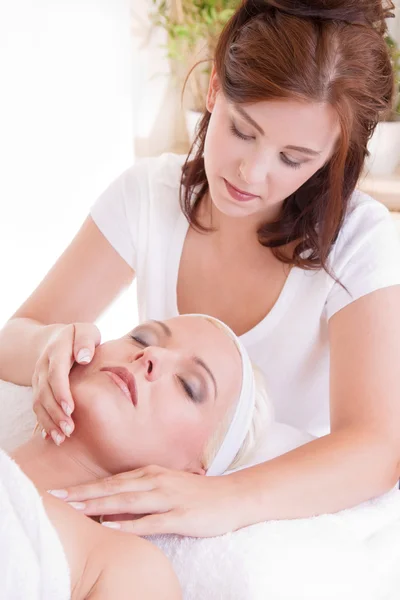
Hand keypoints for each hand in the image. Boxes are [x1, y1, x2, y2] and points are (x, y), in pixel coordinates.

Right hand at [32, 322, 100, 444]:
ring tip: (62, 438)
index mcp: (56, 350)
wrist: (57, 339)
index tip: (71, 408)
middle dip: (55, 413)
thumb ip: (86, 341)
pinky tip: (52, 437)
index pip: (56, 373)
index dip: (61, 391)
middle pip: (44, 392)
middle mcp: (43, 366)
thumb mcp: (87, 331)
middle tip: (70, 430)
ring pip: (38, 403)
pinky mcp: (38, 389)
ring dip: (49, 421)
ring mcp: (38, 378)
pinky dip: (44, 423)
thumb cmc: (80, 338)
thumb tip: (84, 357)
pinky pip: (37, 408)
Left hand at [49, 465, 243, 536]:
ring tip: (75, 508)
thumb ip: (140, 494)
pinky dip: (130, 524)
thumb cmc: (197, 494)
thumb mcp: (166, 488)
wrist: (233, 497)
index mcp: (151, 474)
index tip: (60, 491)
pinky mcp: (181, 515)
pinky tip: (111, 526)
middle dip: (83, 493)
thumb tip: (110, 508)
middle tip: (55, 497)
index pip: (112, 481)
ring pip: (128, 500)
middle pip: (113, 488)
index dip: (85, 487)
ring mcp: (169, 497)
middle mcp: (156, 481)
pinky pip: (152, 521)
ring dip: (99, 504)